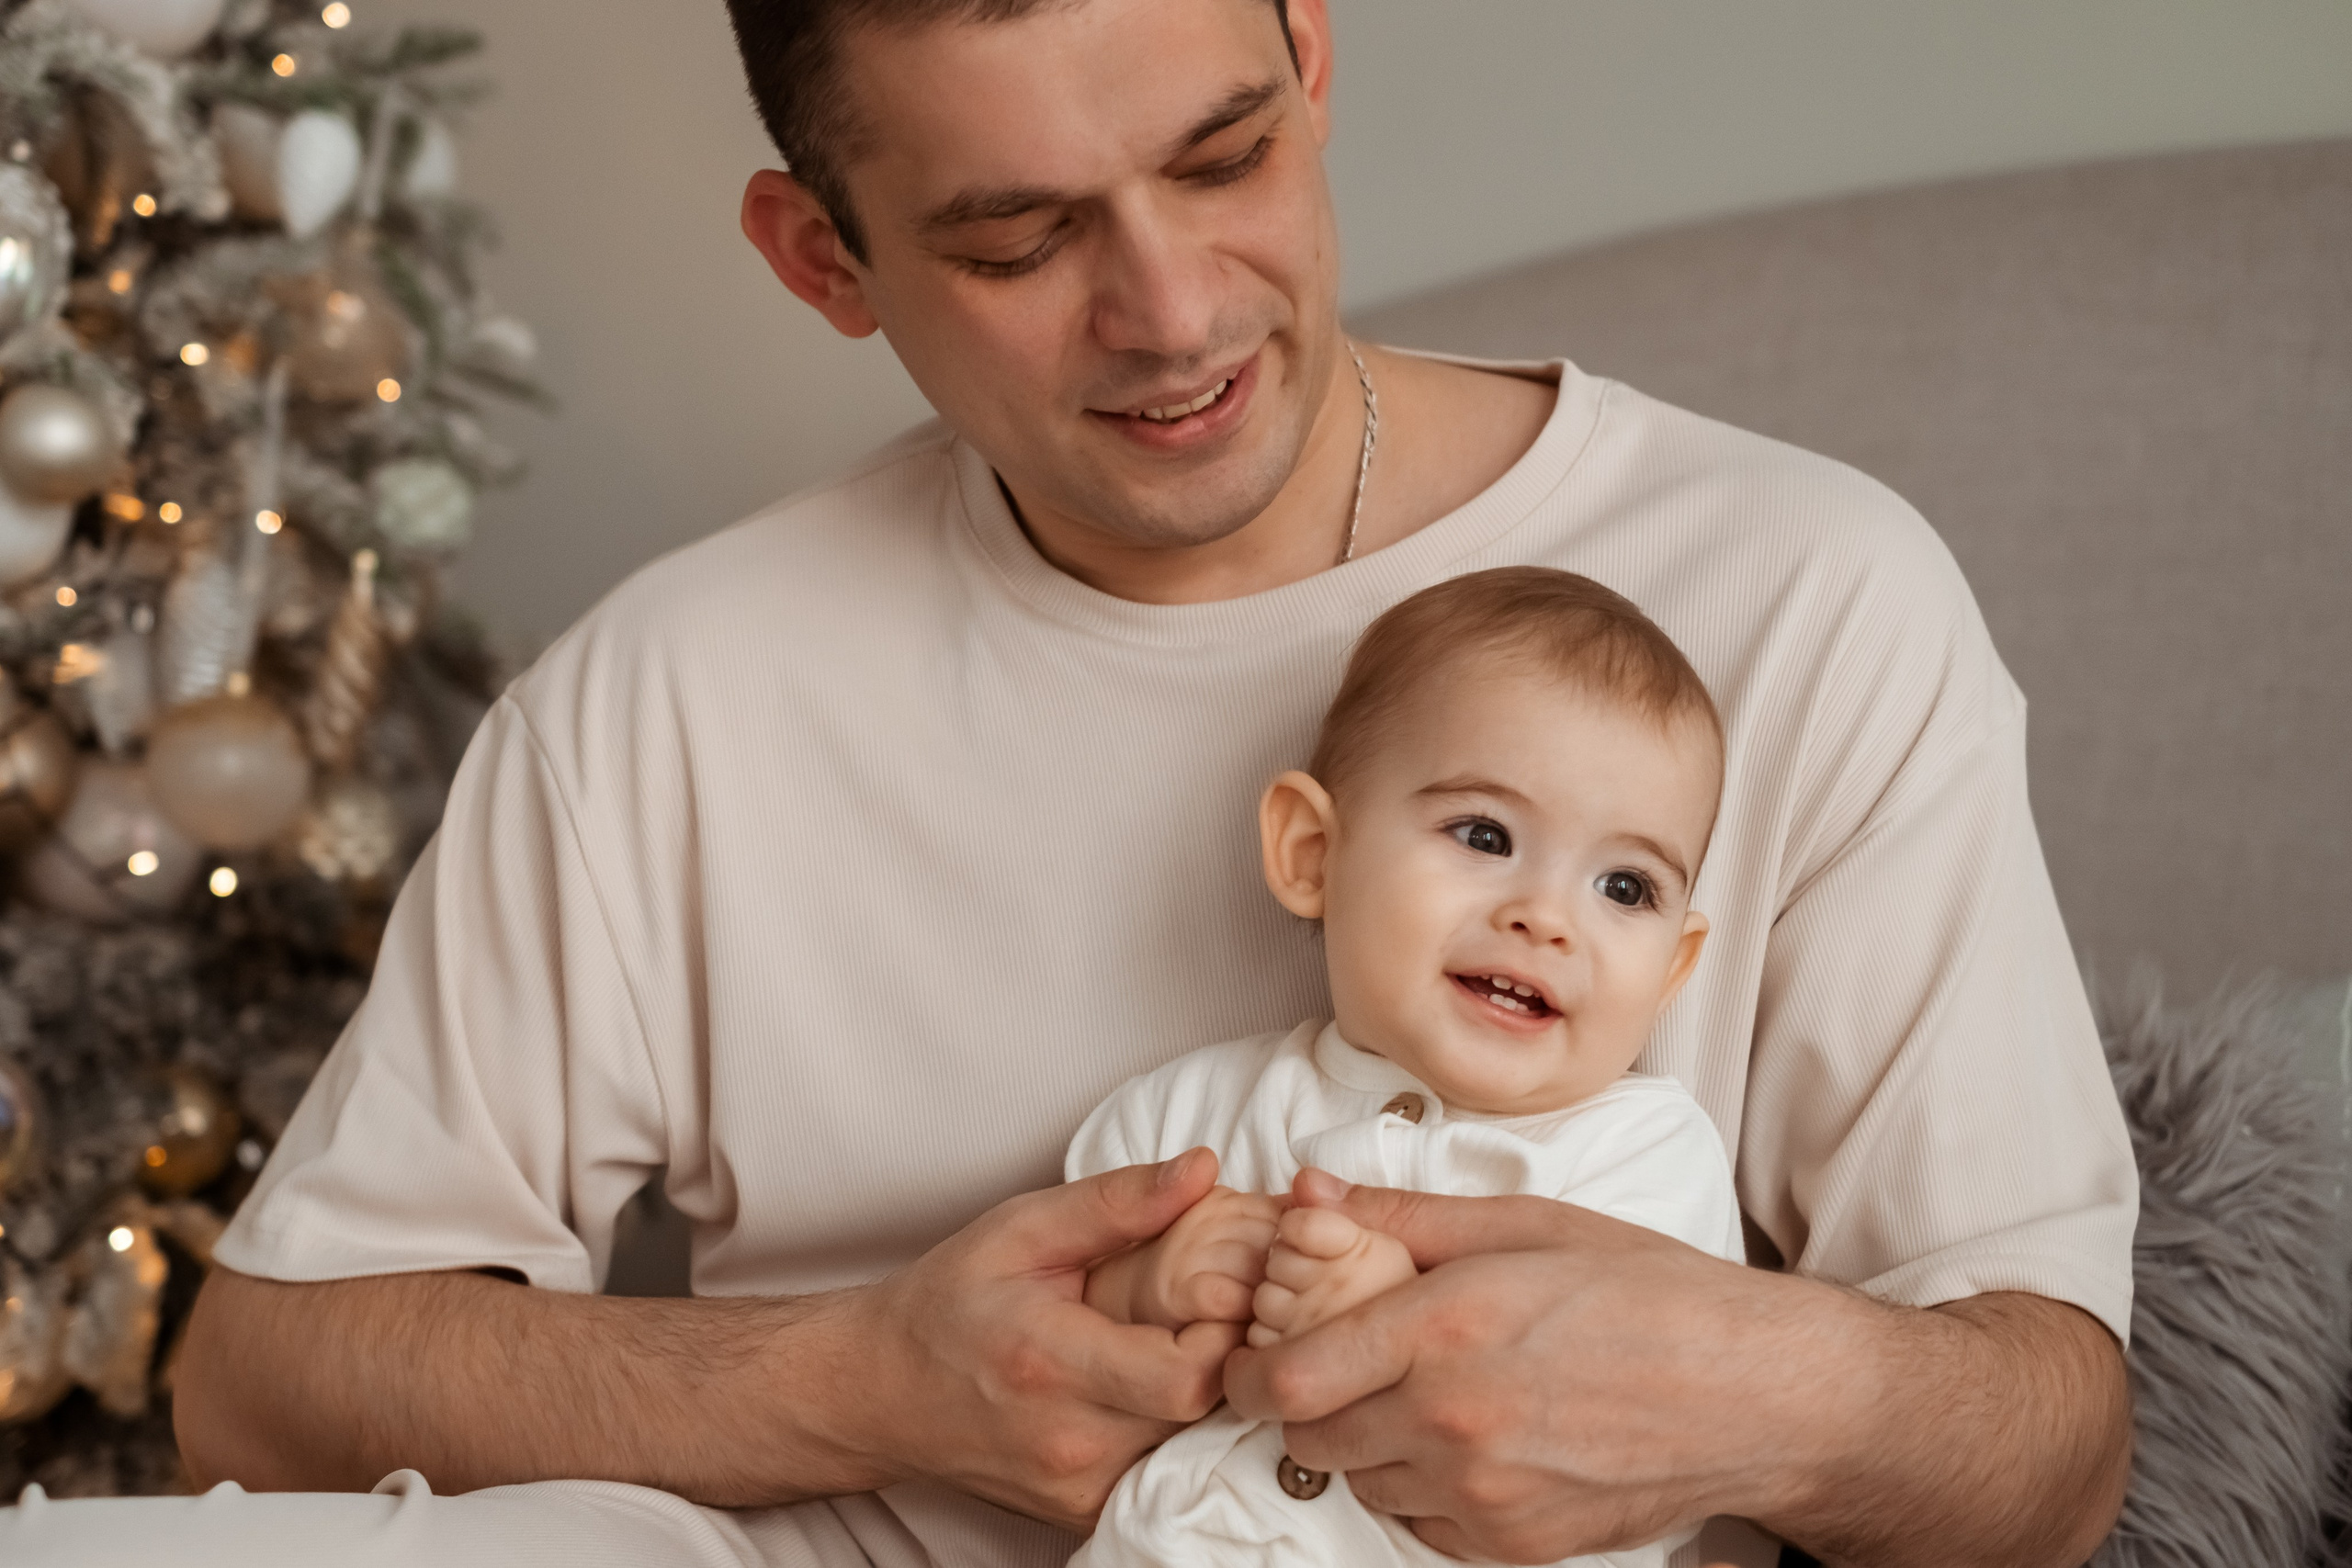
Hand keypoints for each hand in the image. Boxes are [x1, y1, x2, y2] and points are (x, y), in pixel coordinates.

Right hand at [836, 1148, 1246, 1529]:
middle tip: (1219, 1310)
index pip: (1190, 1373)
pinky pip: (1161, 1472)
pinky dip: (1174, 1431)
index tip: (1226, 1285)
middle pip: (1202, 1413)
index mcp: (1052, 1362)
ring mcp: (1077, 1489)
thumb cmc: (948, 1304)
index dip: (1227, 1328)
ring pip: (1191, 1447)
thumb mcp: (1021, 1229)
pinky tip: (1155, 1385)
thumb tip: (1204, 1169)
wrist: (879, 1393)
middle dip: (1229, 1357)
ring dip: (1207, 1395)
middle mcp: (1069, 1441)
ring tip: (1186, 1342)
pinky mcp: (1084, 1514)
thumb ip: (1117, 1202)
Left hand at [1221, 1168, 1855, 1563]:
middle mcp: (1450, 1424)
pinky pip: (1421, 1525)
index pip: (1283, 1380)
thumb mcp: (1525, 1224)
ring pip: (1362, 1482)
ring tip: (1420, 1394)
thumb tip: (1310, 1193)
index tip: (1253, 1349)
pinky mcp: (1516, 1547)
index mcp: (1442, 1331)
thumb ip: (1403, 1217)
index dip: (1248, 1366)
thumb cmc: (1651, 1294)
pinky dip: (1420, 1489)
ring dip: (1366, 1443)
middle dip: (1306, 1400)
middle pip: (1309, 1438)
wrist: (1758, 1395)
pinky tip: (1467, 1440)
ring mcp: (1483, 1496)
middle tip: (1339, 1362)